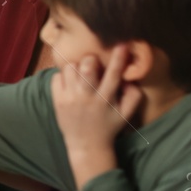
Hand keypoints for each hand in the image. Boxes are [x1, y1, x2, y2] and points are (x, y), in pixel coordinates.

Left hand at [50, 47, 141, 188]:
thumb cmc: (108, 126)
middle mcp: (87, 97)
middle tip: (94, 63)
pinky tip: (71, 82)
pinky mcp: (57, 100)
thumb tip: (131, 77)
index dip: (118, 59)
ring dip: (77, 66)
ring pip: (70, 69)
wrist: (86, 145)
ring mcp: (69, 98)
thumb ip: (134, 95)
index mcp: (105, 100)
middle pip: (87, 67)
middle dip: (91, 59)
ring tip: (82, 73)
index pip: (113, 75)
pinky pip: (56, 76)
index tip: (121, 45)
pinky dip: (64, 75)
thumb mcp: (126, 114)